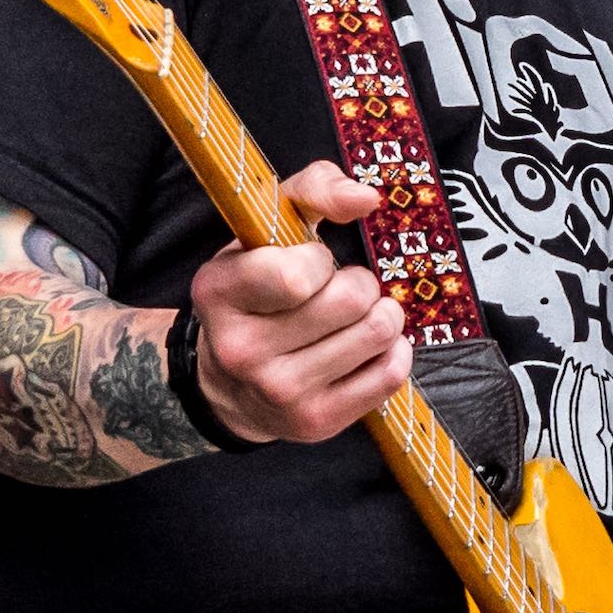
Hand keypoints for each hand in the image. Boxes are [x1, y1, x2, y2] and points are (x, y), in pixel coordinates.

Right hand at [190, 162, 412, 444]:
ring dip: (381, 315)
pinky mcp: (315, 422)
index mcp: (219, 292)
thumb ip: (315, 190)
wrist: (229, 384)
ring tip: (359, 316)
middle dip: (360, 284)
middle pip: (349, 300)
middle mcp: (241, 349)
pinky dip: (393, 351)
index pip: (297, 274)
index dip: (319, 260)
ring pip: (376, 334)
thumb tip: (366, 198)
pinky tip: (369, 346)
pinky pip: (389, 375)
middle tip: (343, 290)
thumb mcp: (268, 229)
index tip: (310, 264)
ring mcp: (279, 392)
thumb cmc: (259, 290)